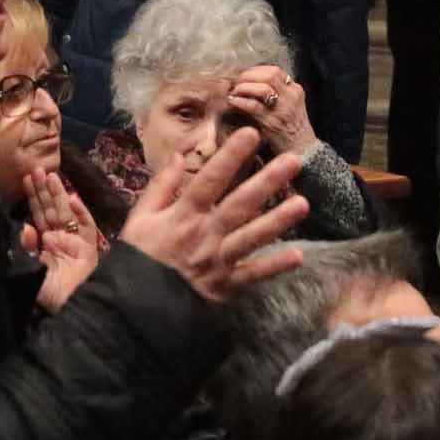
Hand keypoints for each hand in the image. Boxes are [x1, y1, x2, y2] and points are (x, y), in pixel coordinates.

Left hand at [21, 170, 101, 311]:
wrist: (70, 310)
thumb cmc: (49, 295)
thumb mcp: (29, 271)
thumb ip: (25, 250)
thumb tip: (26, 228)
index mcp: (46, 245)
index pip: (39, 216)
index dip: (33, 198)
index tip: (26, 179)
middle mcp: (62, 240)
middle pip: (53, 211)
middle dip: (46, 190)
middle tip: (38, 169)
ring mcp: (77, 244)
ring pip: (68, 214)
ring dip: (61, 195)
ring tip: (52, 176)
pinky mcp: (90, 250)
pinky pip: (87, 228)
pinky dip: (82, 214)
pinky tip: (73, 199)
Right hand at [120, 128, 309, 303]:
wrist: (136, 305)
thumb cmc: (139, 258)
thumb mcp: (140, 219)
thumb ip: (161, 187)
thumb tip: (180, 157)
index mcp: (182, 216)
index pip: (209, 180)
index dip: (230, 156)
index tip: (250, 134)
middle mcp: (204, 235)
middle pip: (239, 205)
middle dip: (267, 182)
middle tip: (294, 161)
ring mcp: (217, 261)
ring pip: (251, 237)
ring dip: (278, 221)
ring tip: (303, 203)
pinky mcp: (225, 285)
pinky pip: (253, 275)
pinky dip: (274, 267)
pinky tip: (297, 256)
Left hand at [227, 66, 318, 158]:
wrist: (302, 153)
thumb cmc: (289, 129)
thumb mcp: (287, 106)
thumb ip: (274, 93)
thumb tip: (246, 83)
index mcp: (295, 90)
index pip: (274, 71)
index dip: (255, 71)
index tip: (244, 77)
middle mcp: (291, 97)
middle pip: (268, 75)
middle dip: (248, 77)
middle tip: (235, 84)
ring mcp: (283, 110)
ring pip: (262, 88)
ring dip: (243, 88)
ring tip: (233, 93)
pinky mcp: (273, 124)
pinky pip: (254, 107)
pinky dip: (240, 102)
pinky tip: (232, 103)